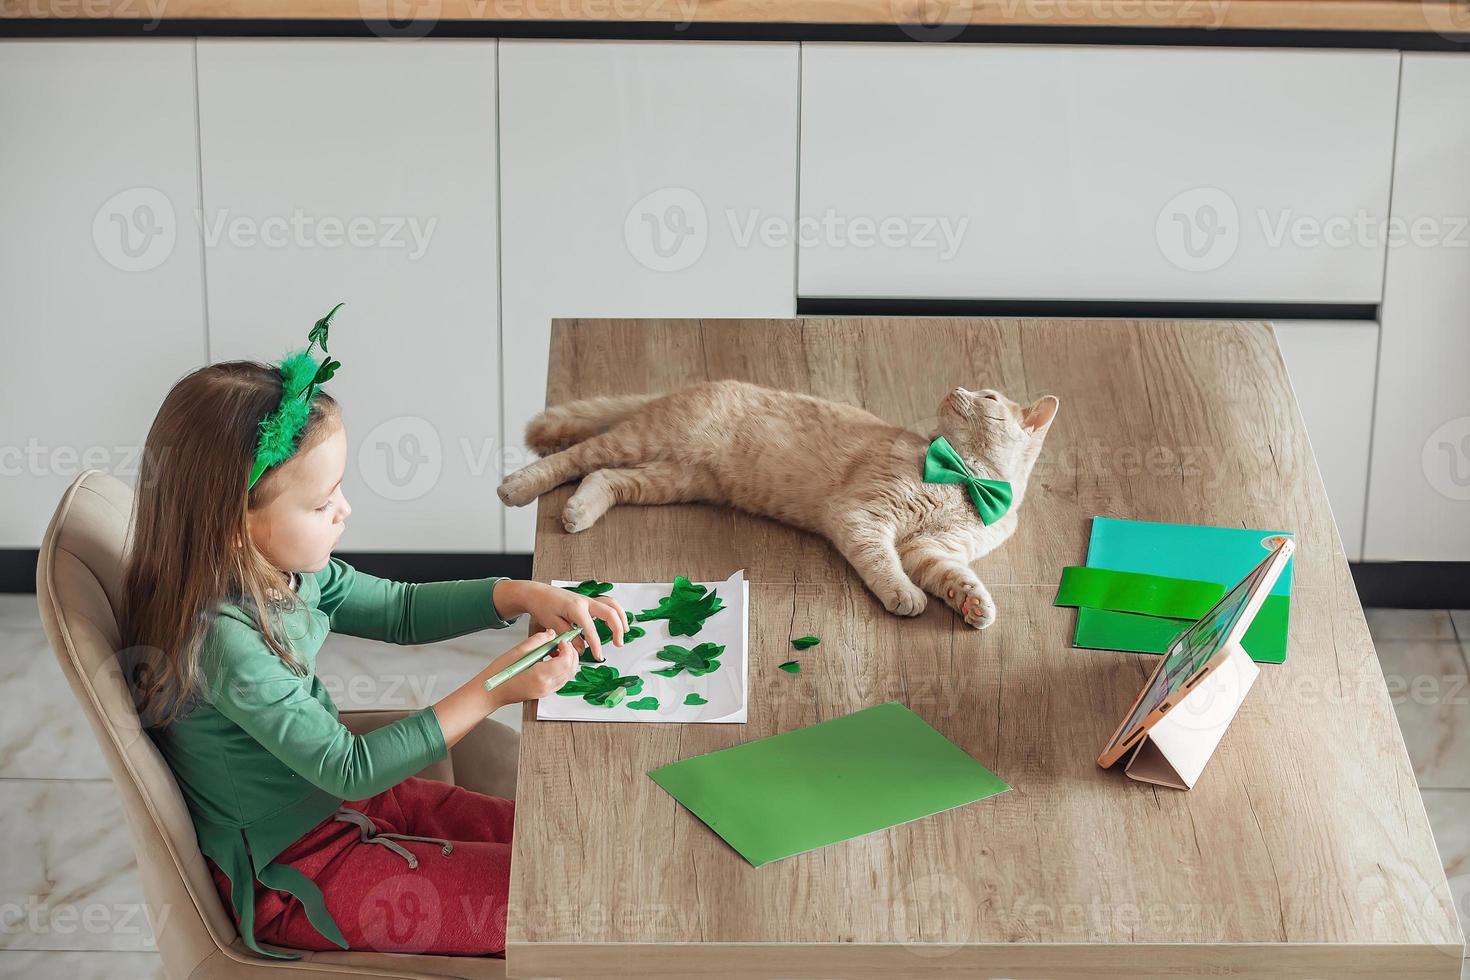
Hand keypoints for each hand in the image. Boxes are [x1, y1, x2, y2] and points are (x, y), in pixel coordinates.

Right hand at [480, 628, 580, 708]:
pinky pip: (560, 681)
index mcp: (540, 675)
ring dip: (568, 662)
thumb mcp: (517, 651)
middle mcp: (546, 686)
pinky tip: (552, 660)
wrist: (490, 693)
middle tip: (563, 643)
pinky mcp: (543, 693)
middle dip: (571, 654)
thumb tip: (550, 634)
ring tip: (557, 650)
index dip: (567, 648)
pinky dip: (562, 669)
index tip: (561, 640)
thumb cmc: (499, 674)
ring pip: (568, 676)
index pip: (565, 661)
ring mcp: (545, 692)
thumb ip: (537, 641)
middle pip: (571, 669)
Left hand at [492, 580, 627, 661]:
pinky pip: (607, 604)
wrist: (537, 593)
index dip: (596, 644)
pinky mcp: (587, 601)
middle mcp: (584, 601)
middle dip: (617, 628)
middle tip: (618, 644)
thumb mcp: (551, 624)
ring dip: (621, 617)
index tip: (598, 656)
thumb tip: (581, 649)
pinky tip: (616, 621)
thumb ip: (567, 636)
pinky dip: (615, 612)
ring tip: (625, 631)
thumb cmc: (541, 606)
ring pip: (611, 604)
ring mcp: (587, 600)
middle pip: (609, 612)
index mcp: (575, 607)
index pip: (590, 628)